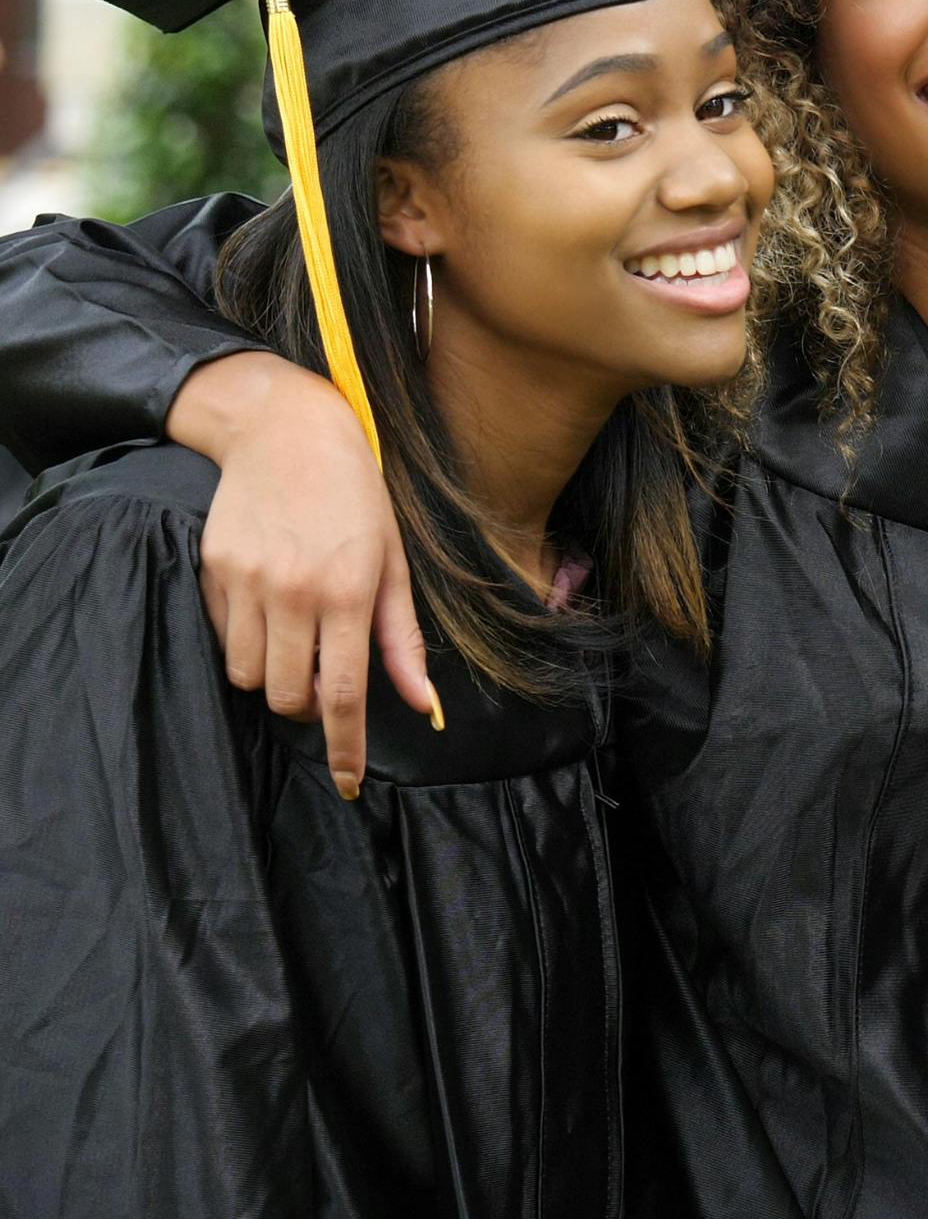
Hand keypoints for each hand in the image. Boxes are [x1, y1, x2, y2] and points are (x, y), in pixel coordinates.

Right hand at [169, 353, 435, 798]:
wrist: (288, 433)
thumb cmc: (356, 499)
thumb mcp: (395, 563)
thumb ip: (403, 640)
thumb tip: (424, 706)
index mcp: (349, 593)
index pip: (342, 694)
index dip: (344, 749)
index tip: (347, 785)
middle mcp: (294, 593)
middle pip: (286, 696)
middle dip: (306, 706)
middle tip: (323, 678)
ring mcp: (247, 582)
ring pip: (246, 676)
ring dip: (271, 676)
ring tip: (295, 640)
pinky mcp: (213, 570)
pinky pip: (221, 636)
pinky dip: (244, 640)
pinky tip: (268, 604)